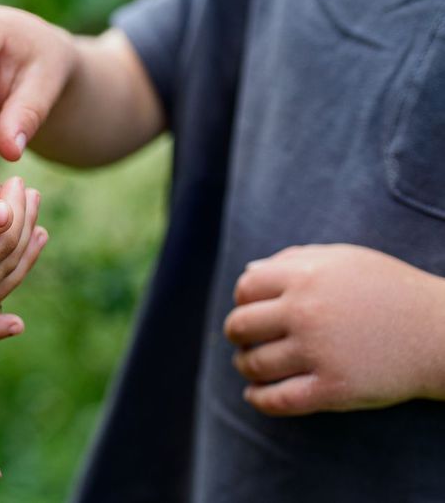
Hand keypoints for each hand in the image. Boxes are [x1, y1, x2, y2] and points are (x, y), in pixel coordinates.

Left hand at [224, 244, 444, 415]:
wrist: (441, 333)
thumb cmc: (390, 291)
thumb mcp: (345, 260)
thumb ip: (294, 260)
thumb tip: (248, 273)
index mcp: (306, 276)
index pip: (245, 290)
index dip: (242, 302)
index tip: (251, 311)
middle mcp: (307, 312)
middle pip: (240, 326)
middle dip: (237, 335)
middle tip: (244, 341)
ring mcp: (319, 352)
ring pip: (254, 364)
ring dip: (245, 367)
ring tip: (252, 367)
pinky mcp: (333, 389)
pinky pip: (278, 400)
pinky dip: (259, 399)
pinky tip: (255, 395)